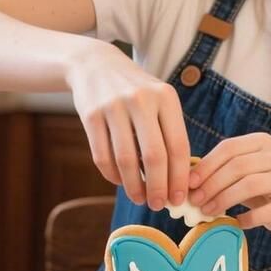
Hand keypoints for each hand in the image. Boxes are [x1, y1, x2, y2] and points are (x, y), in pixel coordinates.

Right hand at [66, 42, 189, 208]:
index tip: (179, 199)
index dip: (180, 177)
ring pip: (126, 160)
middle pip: (154, 157)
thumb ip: (170, 134)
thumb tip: (179, 181)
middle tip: (159, 205)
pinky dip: (112, 176)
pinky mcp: (90, 115)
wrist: (95, 65)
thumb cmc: (136, 92)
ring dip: (134, 186)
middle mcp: (141, 100)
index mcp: (166, 98)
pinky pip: (102, 156)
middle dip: (158, 187)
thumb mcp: (159, 101)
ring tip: (140, 198)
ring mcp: (113, 106)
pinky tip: (120, 182)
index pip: (178, 146)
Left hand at [187, 133, 270, 232]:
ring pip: (251, 184)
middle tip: (195, 201)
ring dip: (224, 199)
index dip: (207, 165)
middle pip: (239, 166)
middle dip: (212, 184)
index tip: (189, 183)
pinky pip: (267, 211)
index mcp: (262, 142)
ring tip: (208, 212)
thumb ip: (214, 172)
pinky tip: (236, 222)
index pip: (229, 148)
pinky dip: (248, 218)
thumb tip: (183, 180)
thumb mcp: (236, 175)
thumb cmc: (254, 189)